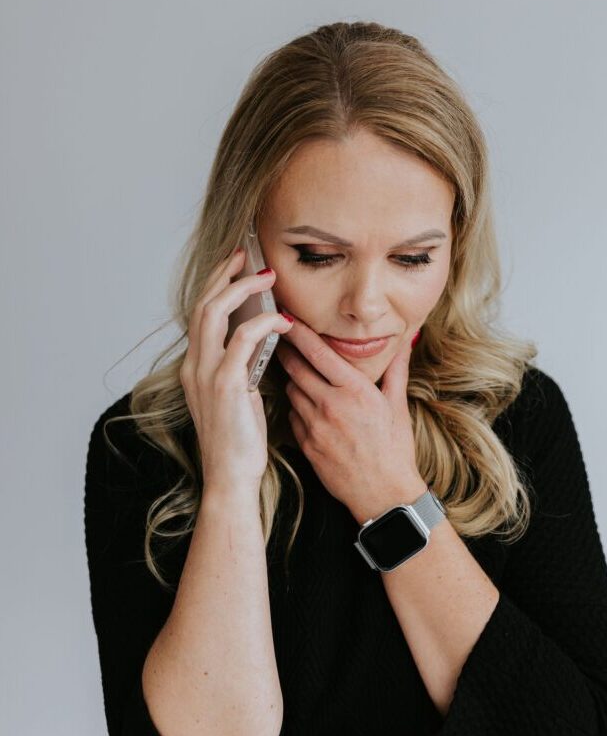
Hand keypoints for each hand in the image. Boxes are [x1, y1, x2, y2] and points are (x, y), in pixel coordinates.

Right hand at [179, 249, 292, 498]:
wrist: (231, 477)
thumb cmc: (240, 441)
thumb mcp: (238, 396)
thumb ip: (242, 366)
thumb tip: (263, 337)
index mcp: (195, 368)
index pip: (200, 314)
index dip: (216, 285)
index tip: (236, 266)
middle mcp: (193, 366)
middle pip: (202, 304)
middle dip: (225, 275)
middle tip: (247, 257)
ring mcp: (205, 374)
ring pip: (214, 313)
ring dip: (241, 290)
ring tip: (266, 278)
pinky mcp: (224, 384)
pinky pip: (242, 339)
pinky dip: (263, 323)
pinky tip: (283, 321)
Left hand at [274, 316, 422, 521]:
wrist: (384, 495)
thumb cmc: (395, 450)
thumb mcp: (397, 406)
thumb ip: (396, 370)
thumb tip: (406, 341)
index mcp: (354, 390)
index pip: (317, 352)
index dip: (298, 332)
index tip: (287, 318)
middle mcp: (330, 405)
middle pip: (295, 368)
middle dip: (287, 352)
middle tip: (281, 339)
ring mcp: (315, 426)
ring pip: (291, 391)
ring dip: (293, 381)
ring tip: (300, 374)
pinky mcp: (306, 445)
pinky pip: (292, 416)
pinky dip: (297, 407)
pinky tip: (308, 407)